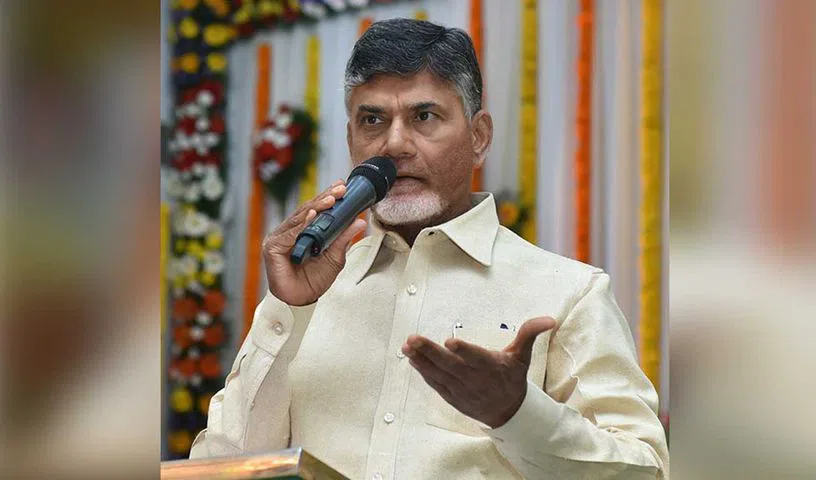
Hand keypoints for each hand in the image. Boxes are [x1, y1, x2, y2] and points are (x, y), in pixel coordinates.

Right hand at [262, 180, 366, 305]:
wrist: (301, 301)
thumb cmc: (314, 280)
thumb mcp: (335, 257)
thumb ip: (343, 239)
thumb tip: (359, 222)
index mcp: (303, 231)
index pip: (316, 210)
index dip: (328, 197)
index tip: (343, 187)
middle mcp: (290, 231)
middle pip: (308, 210)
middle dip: (325, 198)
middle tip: (341, 188)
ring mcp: (280, 238)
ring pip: (300, 218)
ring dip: (316, 207)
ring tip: (331, 199)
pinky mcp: (273, 248)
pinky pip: (289, 234)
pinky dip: (302, 225)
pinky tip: (313, 215)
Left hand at [402, 317, 556, 427]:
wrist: (508, 413)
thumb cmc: (512, 379)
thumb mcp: (522, 356)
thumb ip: (529, 334)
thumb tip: (549, 319)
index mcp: (492, 367)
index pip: (476, 358)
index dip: (463, 350)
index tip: (450, 341)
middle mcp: (475, 380)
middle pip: (450, 365)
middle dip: (430, 352)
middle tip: (414, 338)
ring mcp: (461, 390)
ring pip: (439, 374)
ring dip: (421, 360)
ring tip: (407, 346)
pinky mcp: (452, 397)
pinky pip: (435, 384)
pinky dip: (424, 373)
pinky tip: (412, 360)